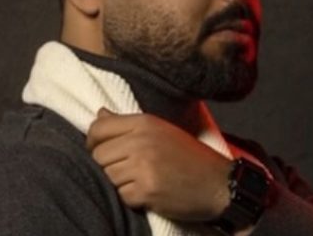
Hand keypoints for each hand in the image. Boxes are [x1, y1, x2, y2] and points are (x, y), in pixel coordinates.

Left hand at [87, 108, 232, 221]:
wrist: (219, 184)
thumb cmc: (190, 157)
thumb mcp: (161, 130)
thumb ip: (128, 123)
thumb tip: (99, 114)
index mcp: (145, 122)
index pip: (98, 128)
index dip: (93, 142)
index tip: (101, 151)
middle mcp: (142, 141)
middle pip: (99, 155)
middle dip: (108, 166)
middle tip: (127, 170)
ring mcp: (144, 166)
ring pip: (108, 176)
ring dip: (120, 183)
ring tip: (140, 181)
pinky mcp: (147, 190)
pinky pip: (121, 195)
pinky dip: (131, 198)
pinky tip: (148, 193)